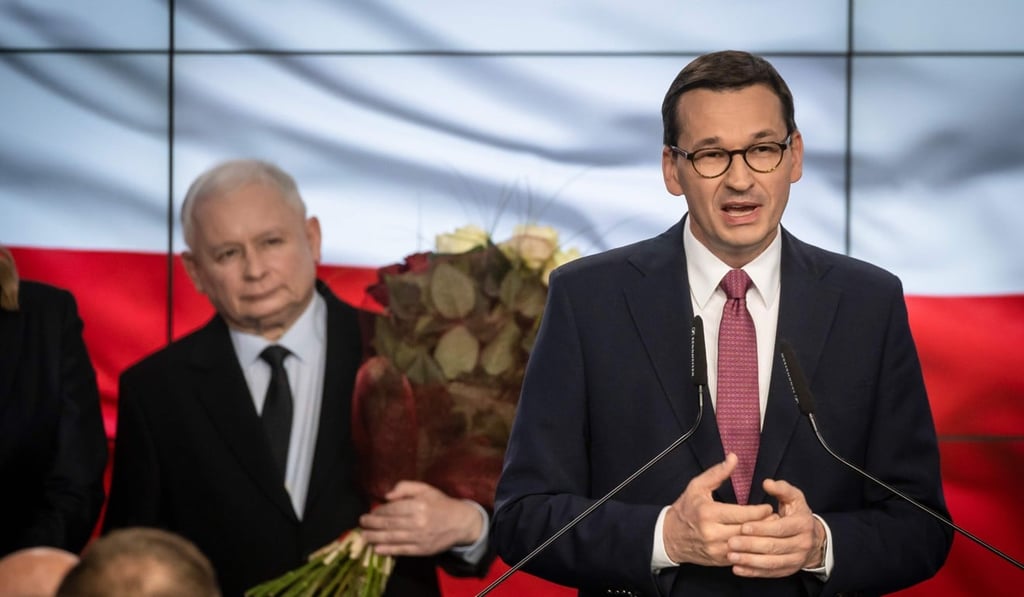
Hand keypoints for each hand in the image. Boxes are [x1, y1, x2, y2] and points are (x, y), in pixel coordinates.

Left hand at [359, 480, 483, 556]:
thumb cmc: (440, 503)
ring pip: (392, 538)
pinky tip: (377, 548)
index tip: (370, 512)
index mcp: (418, 505)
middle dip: (372, 524)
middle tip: (361, 523)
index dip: (378, 511)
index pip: (392, 509)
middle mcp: (418, 521)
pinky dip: (387, 550)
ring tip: (364, 536)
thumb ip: (405, 487)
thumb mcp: (425, 489)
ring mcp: (420, 537)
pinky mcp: (422, 550)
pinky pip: (401, 550)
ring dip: (374, 537)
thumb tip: (387, 496)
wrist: (460, 522)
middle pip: (389, 524)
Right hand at [664, 454, 774, 565]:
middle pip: (747, 531)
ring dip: (762, 539)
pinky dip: (753, 550)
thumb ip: (718, 472)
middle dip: (765, 526)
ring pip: (747, 546)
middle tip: (777, 519)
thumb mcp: (697, 486)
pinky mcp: (719, 560)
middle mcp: (712, 533)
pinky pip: (742, 556)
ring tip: (773, 532)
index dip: (760, 511)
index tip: (769, 507)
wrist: (670, 537)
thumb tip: (734, 457)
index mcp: (708, 513)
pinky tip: (760, 543)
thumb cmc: (685, 508)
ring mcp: (716, 549)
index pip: (742, 514)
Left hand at [726, 478, 824, 576]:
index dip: (761, 528)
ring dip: (750, 561)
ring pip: (771, 562)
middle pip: (774, 546)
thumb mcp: (794, 497)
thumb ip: (781, 488)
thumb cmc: (797, 513)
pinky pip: (770, 573)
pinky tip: (737, 569)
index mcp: (803, 524)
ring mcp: (796, 559)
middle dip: (751, 545)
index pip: (780, 528)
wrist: (813, 538)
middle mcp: (802, 544)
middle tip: (731, 542)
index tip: (743, 526)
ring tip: (731, 556)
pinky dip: (753, 572)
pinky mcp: (788, 570)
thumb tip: (767, 483)